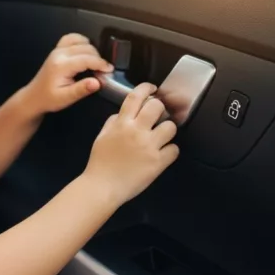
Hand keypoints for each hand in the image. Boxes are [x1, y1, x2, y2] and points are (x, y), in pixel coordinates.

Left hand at [22, 33, 112, 113]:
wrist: (34, 97)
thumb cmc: (50, 99)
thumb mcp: (66, 98)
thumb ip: (82, 89)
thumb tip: (98, 82)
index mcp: (61, 66)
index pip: (86, 59)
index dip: (101, 64)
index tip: (110, 70)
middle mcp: (59, 54)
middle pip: (86, 48)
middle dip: (98, 58)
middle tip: (103, 72)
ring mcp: (57, 50)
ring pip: (80, 40)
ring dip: (91, 50)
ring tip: (95, 63)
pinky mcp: (57, 49)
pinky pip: (71, 38)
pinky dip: (82, 42)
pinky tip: (86, 52)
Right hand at [83, 83, 178, 204]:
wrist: (103, 186)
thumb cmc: (100, 162)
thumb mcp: (101, 136)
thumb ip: (113, 122)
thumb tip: (123, 114)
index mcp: (122, 123)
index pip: (136, 97)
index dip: (146, 88)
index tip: (152, 88)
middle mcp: (137, 131)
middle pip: (157, 107)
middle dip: (159, 109)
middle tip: (157, 116)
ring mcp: (149, 146)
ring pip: (170, 127)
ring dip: (167, 130)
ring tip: (161, 137)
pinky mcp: (158, 162)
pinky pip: (174, 149)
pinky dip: (170, 151)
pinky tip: (162, 154)